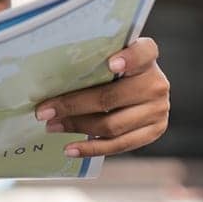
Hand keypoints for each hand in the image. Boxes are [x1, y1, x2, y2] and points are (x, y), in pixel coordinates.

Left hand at [34, 34, 169, 158]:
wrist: (142, 85)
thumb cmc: (114, 65)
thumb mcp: (109, 54)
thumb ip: (92, 57)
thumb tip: (48, 75)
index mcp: (147, 56)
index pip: (143, 52)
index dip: (128, 59)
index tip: (110, 64)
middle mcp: (157, 83)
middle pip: (111, 97)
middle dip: (73, 105)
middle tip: (44, 110)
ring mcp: (158, 109)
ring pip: (112, 124)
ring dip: (77, 127)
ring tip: (52, 126)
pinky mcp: (154, 131)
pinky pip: (119, 144)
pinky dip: (91, 148)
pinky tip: (70, 148)